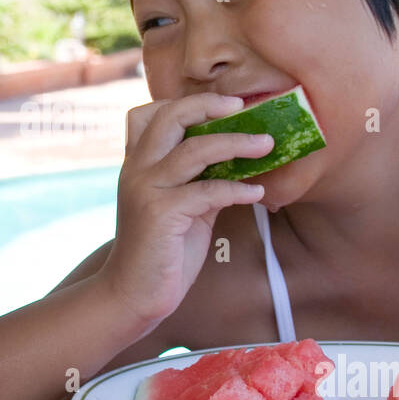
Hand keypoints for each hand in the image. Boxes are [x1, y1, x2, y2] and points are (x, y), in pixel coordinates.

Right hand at [101, 93, 270, 331]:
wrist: (132, 295)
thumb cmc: (160, 254)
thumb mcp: (181, 209)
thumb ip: (199, 183)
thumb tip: (237, 164)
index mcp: (138, 165)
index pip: (154, 114)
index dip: (191, 104)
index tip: (227, 106)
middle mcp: (137, 170)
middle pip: (171, 117)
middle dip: (209, 106)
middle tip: (243, 108)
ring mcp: (146, 190)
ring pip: (195, 149)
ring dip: (236, 143)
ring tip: (266, 145)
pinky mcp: (160, 214)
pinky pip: (209, 191)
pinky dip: (238, 189)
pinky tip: (257, 192)